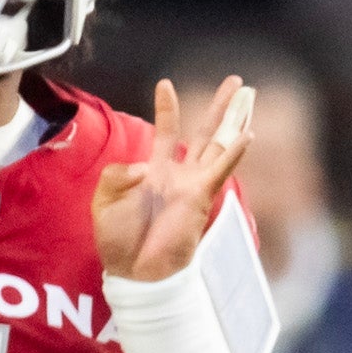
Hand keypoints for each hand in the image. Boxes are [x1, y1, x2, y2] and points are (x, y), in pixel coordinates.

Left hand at [93, 76, 257, 285]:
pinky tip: (246, 134)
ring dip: (233, 121)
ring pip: (218, 145)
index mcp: (154, 172)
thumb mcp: (104, 200)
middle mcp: (179, 175)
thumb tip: (146, 167)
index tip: (165, 84)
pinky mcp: (200, 197)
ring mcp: (192, 185)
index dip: (168, 108)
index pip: (166, 132)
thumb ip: (117, 174)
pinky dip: (234, 152)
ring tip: (247, 96)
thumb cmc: (119, 240)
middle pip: (204, 133)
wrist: (135, 271)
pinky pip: (220, 169)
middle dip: (219, 107)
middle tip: (234, 82)